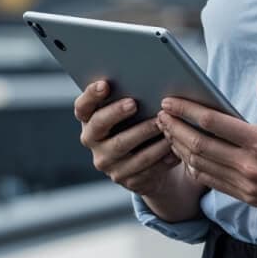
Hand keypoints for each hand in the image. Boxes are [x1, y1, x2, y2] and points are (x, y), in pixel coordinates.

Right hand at [74, 79, 180, 194]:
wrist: (148, 160)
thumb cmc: (141, 122)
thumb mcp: (133, 109)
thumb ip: (132, 95)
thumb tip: (149, 78)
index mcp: (90, 119)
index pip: (82, 106)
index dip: (91, 95)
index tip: (104, 84)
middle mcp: (92, 140)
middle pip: (99, 125)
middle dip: (116, 113)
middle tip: (134, 103)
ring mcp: (106, 162)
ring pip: (123, 147)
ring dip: (144, 135)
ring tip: (163, 124)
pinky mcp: (124, 178)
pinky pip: (142, 168)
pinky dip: (159, 157)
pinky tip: (173, 148)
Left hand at [156, 78, 256, 210]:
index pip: (214, 123)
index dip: (187, 111)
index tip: (170, 102)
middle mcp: (250, 166)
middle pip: (200, 146)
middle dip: (175, 128)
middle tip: (160, 115)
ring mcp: (247, 185)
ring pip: (201, 166)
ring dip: (180, 148)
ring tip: (167, 132)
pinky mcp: (247, 197)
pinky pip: (212, 182)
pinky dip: (194, 167)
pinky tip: (186, 154)